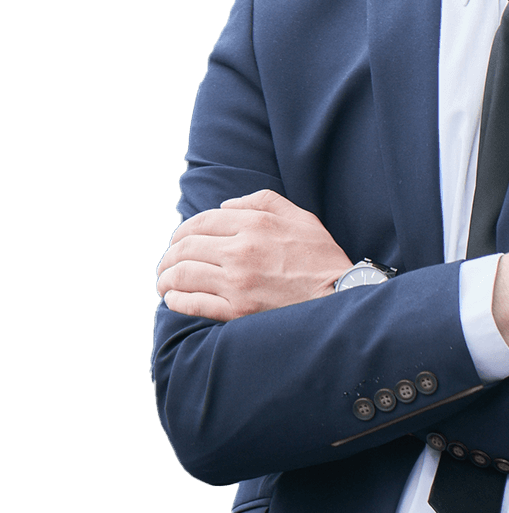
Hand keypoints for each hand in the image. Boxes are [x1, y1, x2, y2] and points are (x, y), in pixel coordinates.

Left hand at [156, 189, 352, 321]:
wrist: (340, 296)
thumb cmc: (321, 258)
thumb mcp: (301, 217)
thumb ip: (263, 202)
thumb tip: (227, 205)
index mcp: (255, 224)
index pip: (201, 222)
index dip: (182, 232)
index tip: (177, 241)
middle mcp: (241, 250)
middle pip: (186, 248)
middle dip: (169, 256)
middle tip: (165, 264)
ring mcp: (238, 282)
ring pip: (184, 275)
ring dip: (167, 278)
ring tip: (164, 283)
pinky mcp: (238, 311)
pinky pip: (194, 304)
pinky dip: (177, 301)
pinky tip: (173, 299)